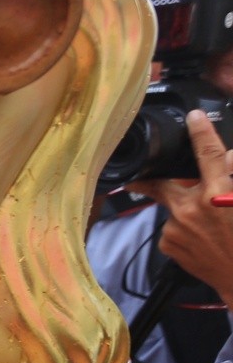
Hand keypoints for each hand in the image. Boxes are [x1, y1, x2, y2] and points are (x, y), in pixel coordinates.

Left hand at [141, 110, 232, 307]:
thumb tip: (226, 159)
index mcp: (217, 194)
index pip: (208, 154)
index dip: (201, 132)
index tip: (194, 117)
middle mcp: (190, 208)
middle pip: (162, 182)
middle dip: (150, 178)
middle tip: (138, 176)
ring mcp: (176, 228)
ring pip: (173, 207)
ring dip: (183, 208)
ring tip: (207, 224)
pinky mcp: (168, 244)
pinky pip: (171, 227)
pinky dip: (183, 227)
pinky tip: (201, 237)